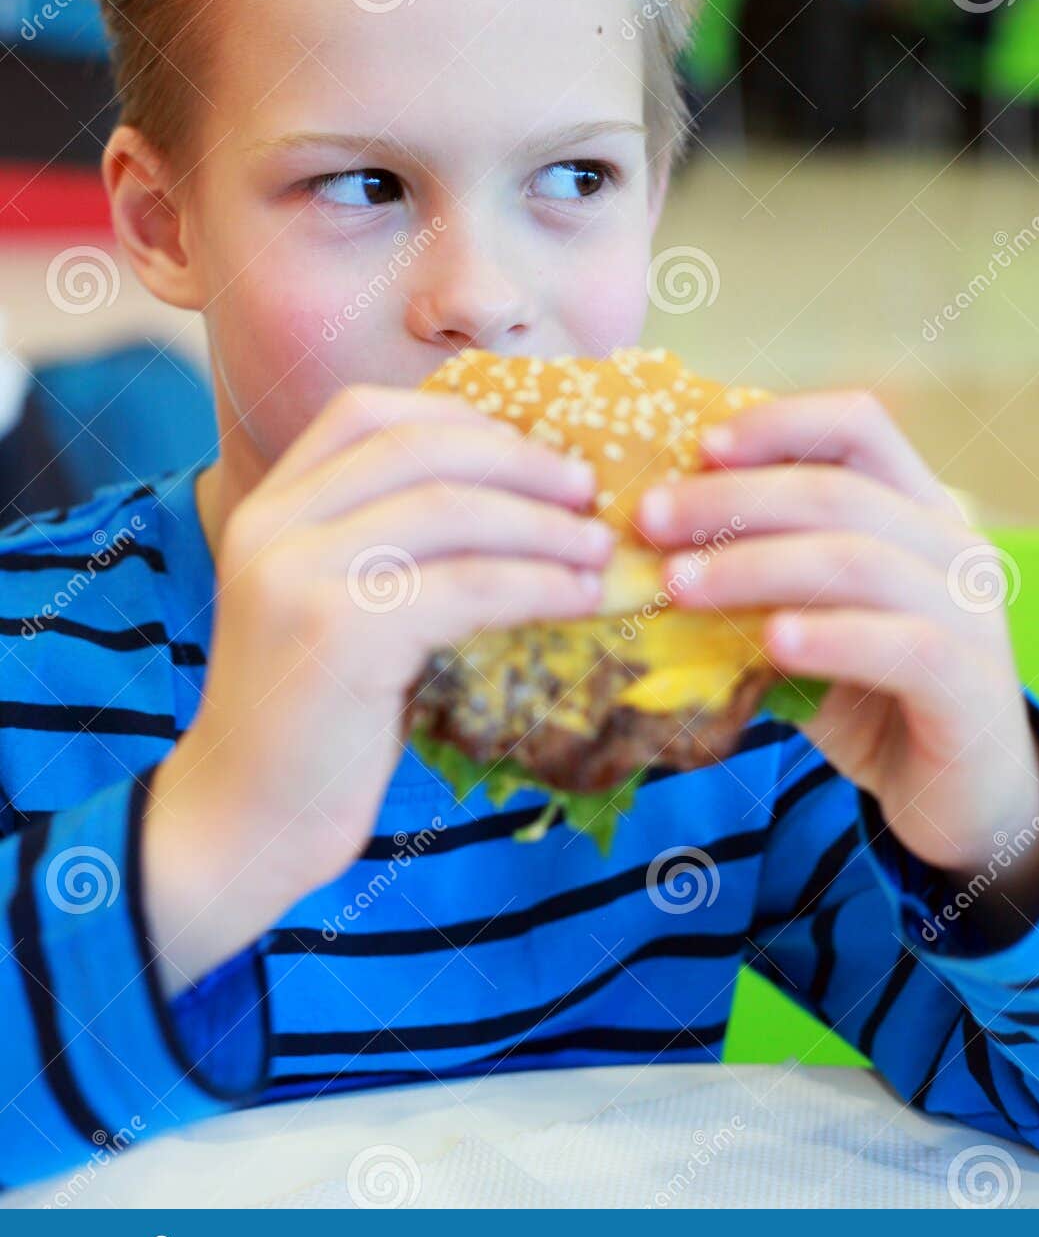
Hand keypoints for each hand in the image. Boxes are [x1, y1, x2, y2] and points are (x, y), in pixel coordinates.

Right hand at [143, 383, 613, 990]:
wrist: (241, 823)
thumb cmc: (309, 721)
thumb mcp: (329, 608)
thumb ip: (382, 547)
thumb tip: (514, 499)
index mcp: (267, 507)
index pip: (364, 413)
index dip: (458, 417)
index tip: (530, 447)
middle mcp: (272, 526)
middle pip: (419, 450)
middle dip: (519, 461)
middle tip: (587, 491)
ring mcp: (299, 576)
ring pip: (451, 511)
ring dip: (543, 525)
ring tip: (598, 549)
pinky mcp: (339, 634)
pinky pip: (466, 587)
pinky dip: (537, 584)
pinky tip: (578, 599)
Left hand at [636, 389, 1038, 905]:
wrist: (957, 792)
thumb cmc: (867, 691)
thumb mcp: (807, 617)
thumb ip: (758, 575)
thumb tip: (648, 539)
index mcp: (916, 507)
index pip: (857, 426)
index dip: (778, 423)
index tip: (699, 444)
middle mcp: (951, 545)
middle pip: (838, 490)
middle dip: (731, 500)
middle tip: (649, 519)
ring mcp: (970, 611)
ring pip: (857, 561)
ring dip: (755, 565)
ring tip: (678, 583)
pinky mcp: (970, 683)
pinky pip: (899, 644)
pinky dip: (829, 637)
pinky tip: (770, 642)